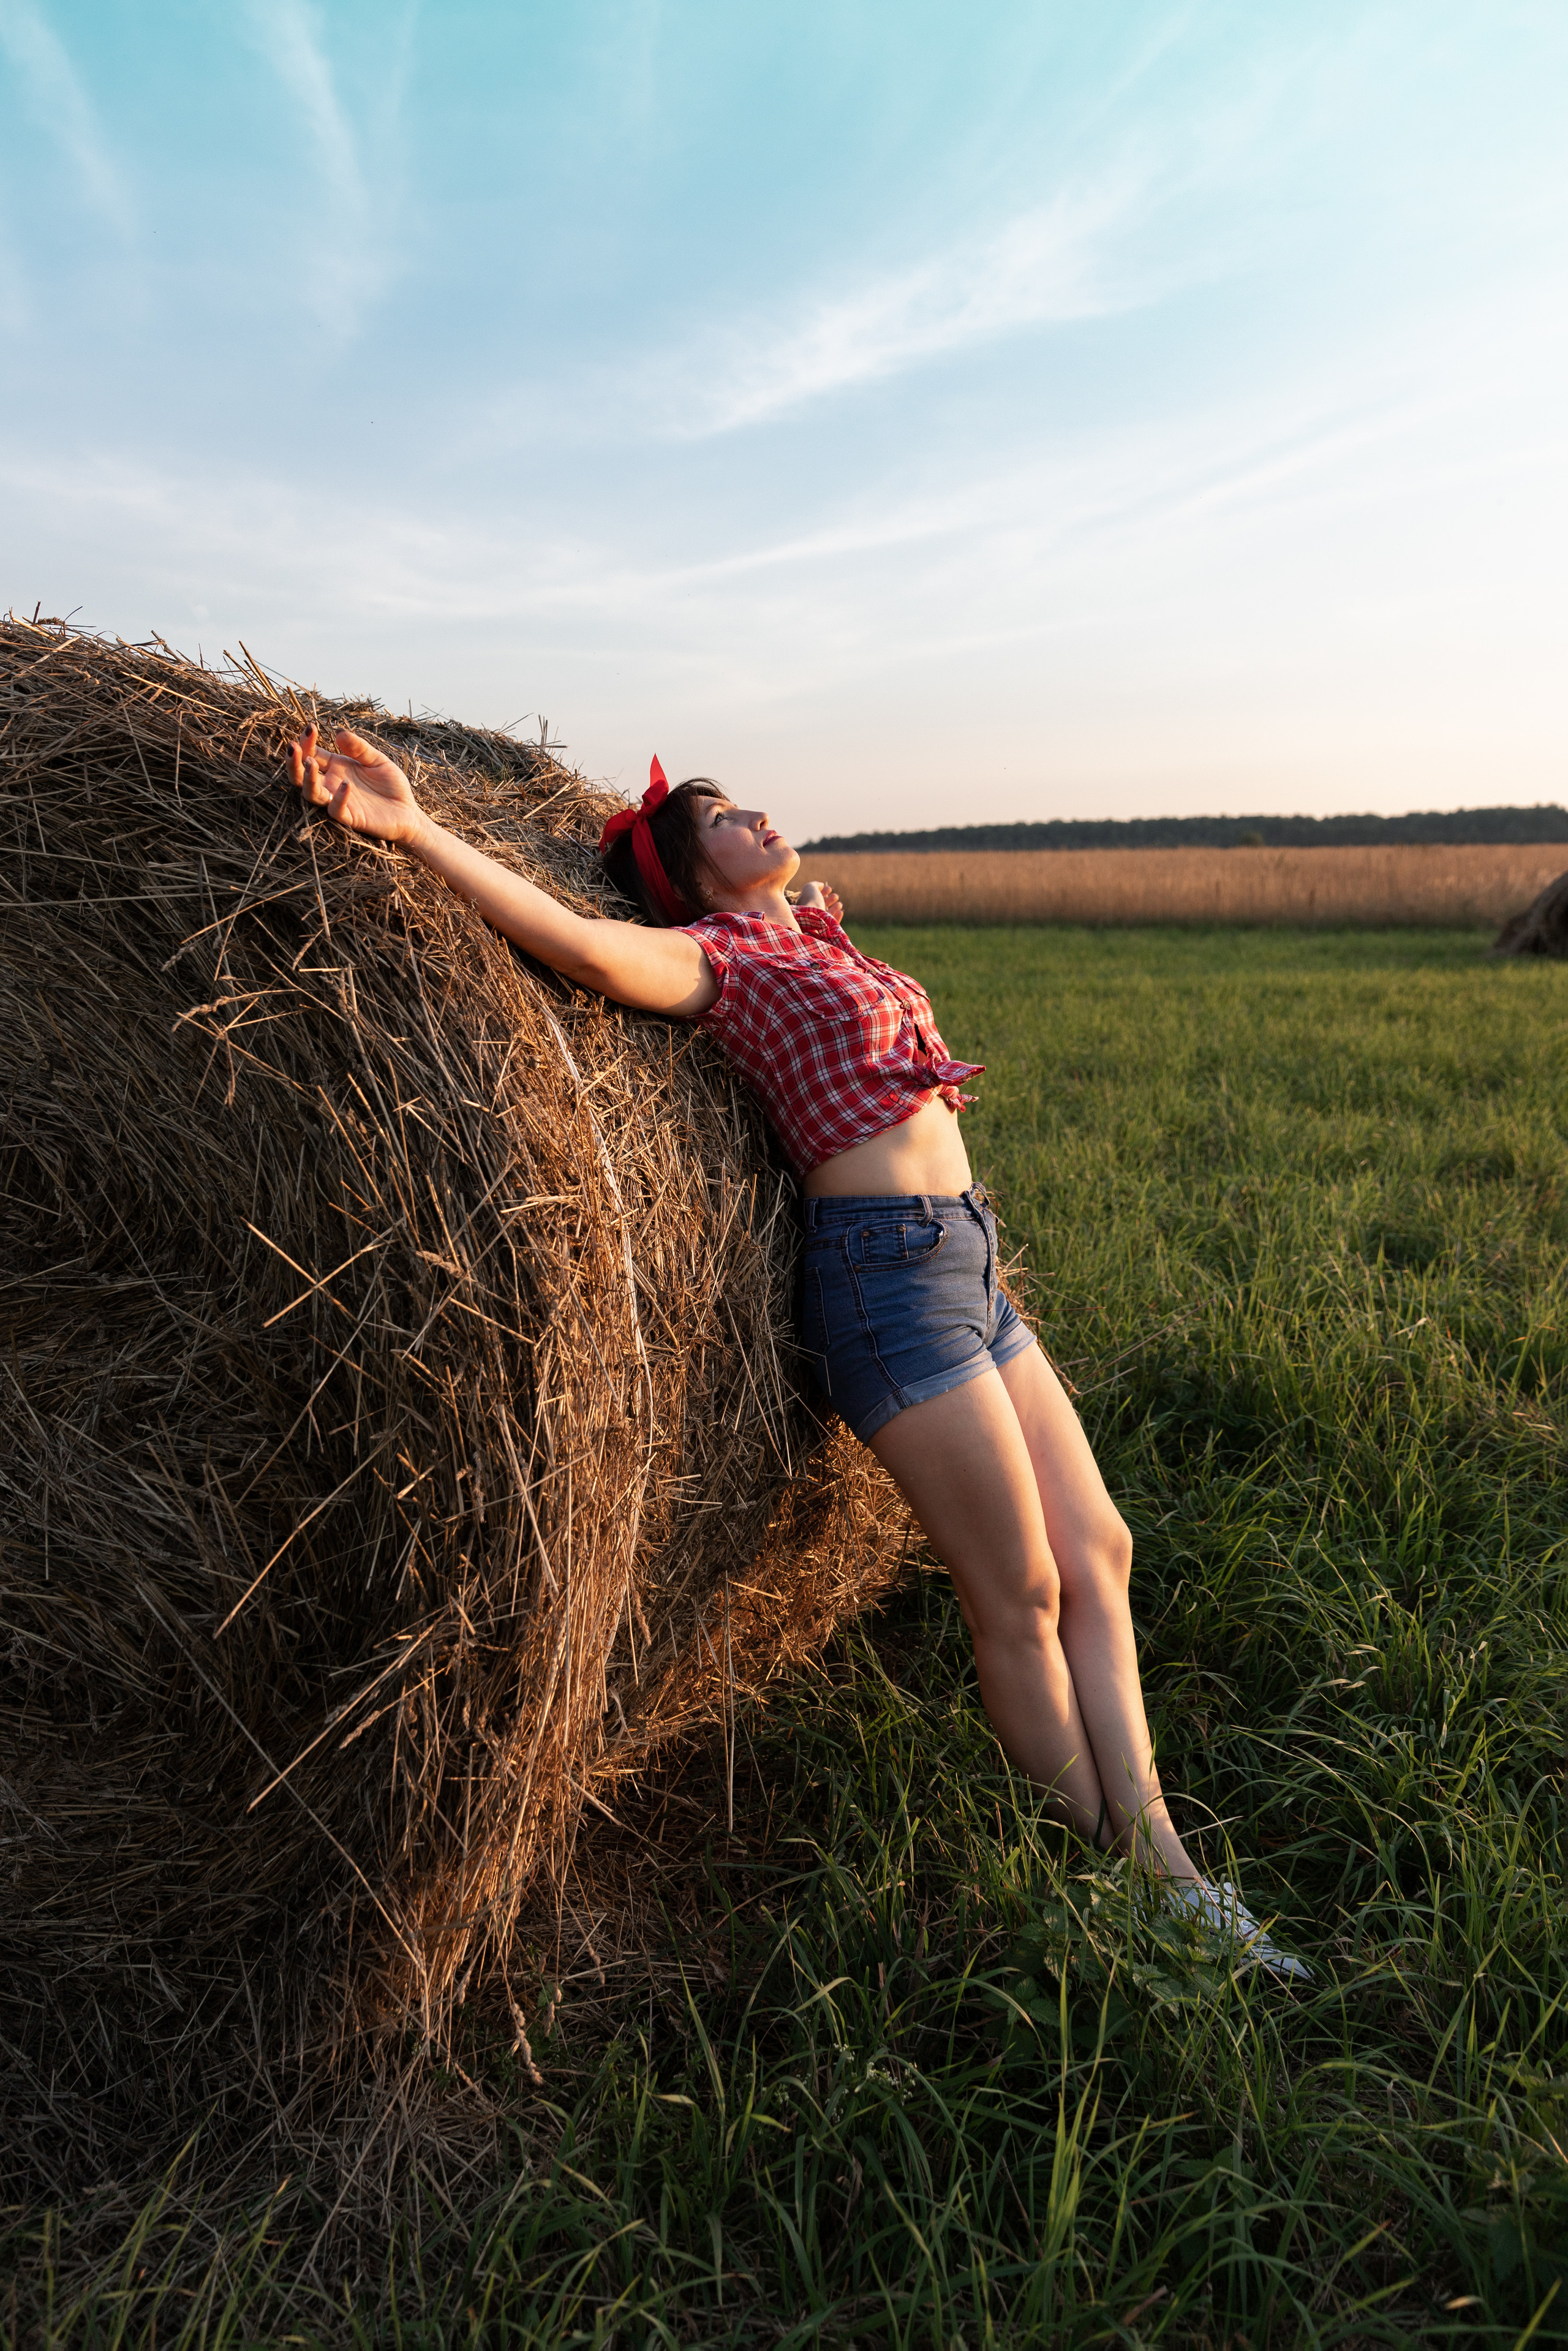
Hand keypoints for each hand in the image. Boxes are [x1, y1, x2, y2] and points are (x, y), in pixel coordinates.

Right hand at [288, 725, 423, 846]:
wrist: (408, 813)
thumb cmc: (391, 785)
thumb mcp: (377, 760)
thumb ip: (359, 748)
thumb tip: (339, 732)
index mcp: (336, 767)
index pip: (312, 753)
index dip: (307, 741)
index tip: (311, 727)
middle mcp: (332, 784)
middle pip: (301, 775)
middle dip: (293, 761)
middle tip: (293, 746)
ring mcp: (338, 801)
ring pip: (311, 793)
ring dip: (308, 778)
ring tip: (311, 763)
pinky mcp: (350, 818)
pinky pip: (336, 810)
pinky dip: (338, 798)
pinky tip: (346, 785)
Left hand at [795, 879, 843, 924]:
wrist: (814, 921)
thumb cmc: (811, 903)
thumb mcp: (810, 888)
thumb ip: (815, 885)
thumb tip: (821, 885)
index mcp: (804, 905)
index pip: (813, 898)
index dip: (822, 892)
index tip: (829, 888)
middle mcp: (810, 915)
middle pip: (820, 906)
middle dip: (829, 900)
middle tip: (835, 896)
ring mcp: (816, 923)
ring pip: (826, 915)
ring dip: (834, 908)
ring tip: (840, 904)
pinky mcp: (824, 931)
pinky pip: (831, 923)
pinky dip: (837, 916)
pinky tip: (840, 911)